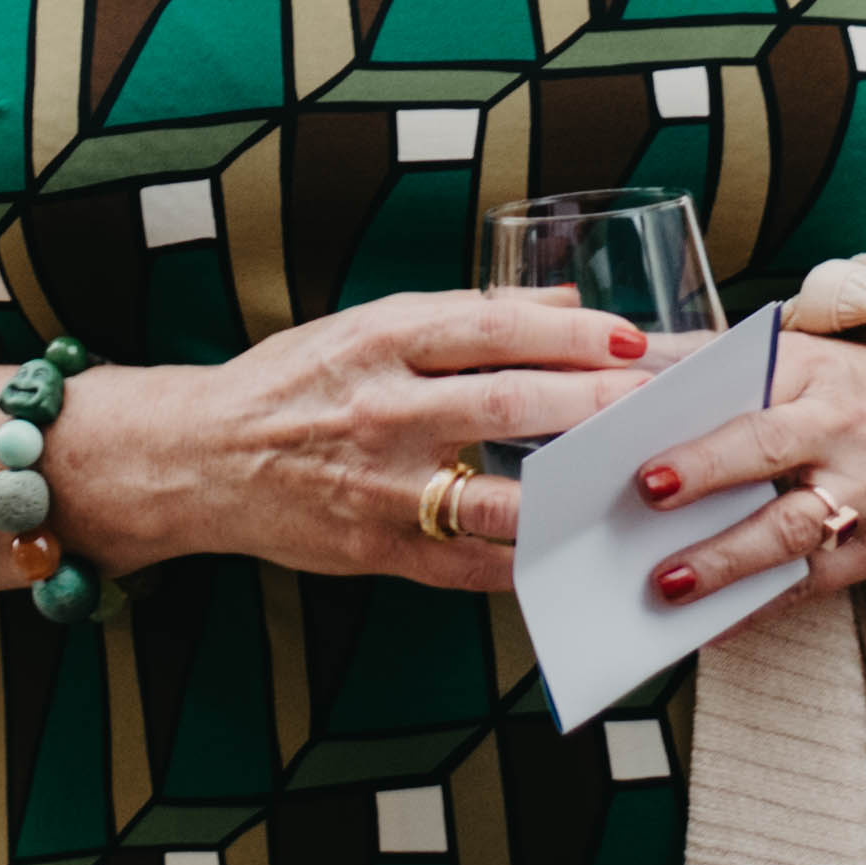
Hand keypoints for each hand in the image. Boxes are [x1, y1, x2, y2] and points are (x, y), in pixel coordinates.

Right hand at [74, 289, 650, 587]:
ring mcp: (380, 486)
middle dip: (596, 408)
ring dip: (574, 493)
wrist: (199, 456)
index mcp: (380, 340)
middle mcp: (382, 409)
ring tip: (638, 485)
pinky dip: (526, 560)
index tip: (635, 341)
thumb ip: (461, 316)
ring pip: (497, 495)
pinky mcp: (375, 549)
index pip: (493, 329)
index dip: (572, 334)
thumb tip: (563, 301)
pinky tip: (576, 551)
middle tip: (665, 408)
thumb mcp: (365, 324)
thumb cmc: (294, 382)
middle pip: (509, 406)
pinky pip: (468, 563)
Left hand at [637, 327, 865, 608]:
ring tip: (671, 587)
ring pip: (795, 534)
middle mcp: (845, 434)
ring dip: (730, 566)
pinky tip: (713, 624)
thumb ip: (699, 355)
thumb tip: (622, 366)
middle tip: (655, 531)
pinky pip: (815, 584)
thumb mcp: (782, 352)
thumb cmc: (835, 384)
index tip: (649, 479)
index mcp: (813, 375)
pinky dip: (760, 607)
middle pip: (775, 466)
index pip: (754, 415)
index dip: (705, 453)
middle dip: (712, 497)